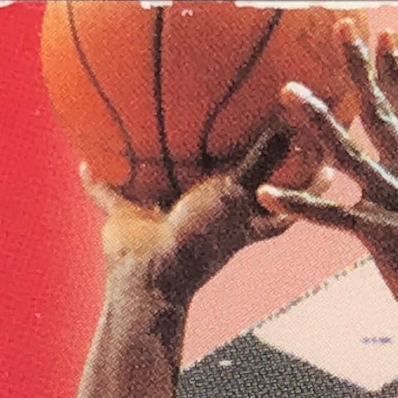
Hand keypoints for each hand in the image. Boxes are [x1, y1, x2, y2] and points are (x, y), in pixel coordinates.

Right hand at [87, 124, 297, 309]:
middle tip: (225, 139)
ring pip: (162, 193)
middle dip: (222, 173)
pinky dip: (96, 182)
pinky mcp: (127, 219)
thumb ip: (263, 158)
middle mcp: (202, 218)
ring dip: (155, 173)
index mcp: (234, 218)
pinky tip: (84, 160)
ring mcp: (164, 219)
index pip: (275, 204)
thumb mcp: (238, 191)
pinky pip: (108, 195)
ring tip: (151, 142)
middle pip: (217, 195)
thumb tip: (293, 122)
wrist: (152, 275)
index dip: (297, 186)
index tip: (313, 160)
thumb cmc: (201, 238)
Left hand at [261, 32, 397, 346]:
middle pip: (383, 115)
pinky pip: (330, 216)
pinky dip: (297, 204)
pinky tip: (266, 192)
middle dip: (360, 69)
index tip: (386, 37)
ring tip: (287, 90)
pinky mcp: (382, 236)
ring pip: (348, 153)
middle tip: (342, 28)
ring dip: (315, 120)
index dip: (397, 74)